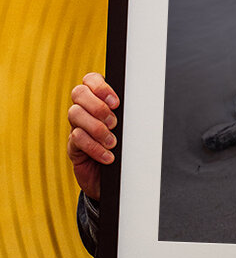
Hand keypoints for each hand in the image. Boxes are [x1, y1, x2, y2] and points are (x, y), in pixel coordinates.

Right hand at [67, 73, 119, 199]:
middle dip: (98, 106)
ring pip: (75, 114)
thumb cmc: (125, 148)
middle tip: (114, 123)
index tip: (116, 102)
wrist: (116, 178)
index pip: (90, 79)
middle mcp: (84, 110)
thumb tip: (140, 103)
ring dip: (97, 128)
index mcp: (98, 99)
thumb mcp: (129, 128)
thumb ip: (128, 114)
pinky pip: (76, 138)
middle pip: (78, 93)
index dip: (100, 87)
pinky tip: (108, 156)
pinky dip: (94, 147)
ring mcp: (76, 126)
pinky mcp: (73, 146)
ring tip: (112, 142)